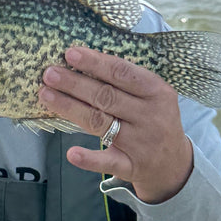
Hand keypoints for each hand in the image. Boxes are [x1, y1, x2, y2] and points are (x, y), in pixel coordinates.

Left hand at [38, 45, 192, 203]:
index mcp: (157, 92)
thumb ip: (125, 80)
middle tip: (49, 73)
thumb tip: (82, 60)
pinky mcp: (131, 166)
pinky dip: (89, 158)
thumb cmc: (154, 119)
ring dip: (70, 108)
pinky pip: (107, 162)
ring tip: (46, 95)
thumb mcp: (152, 96)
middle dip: (75, 83)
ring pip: (100, 123)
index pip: (122, 73)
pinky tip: (71, 152)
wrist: (174, 164)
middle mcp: (150, 116)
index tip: (70, 53)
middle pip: (106, 96)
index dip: (95, 63)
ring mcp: (141, 143)